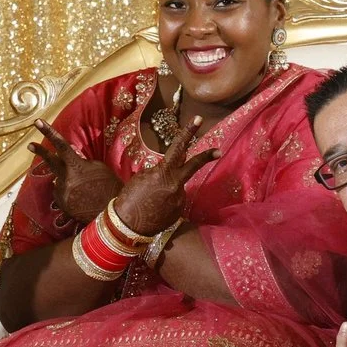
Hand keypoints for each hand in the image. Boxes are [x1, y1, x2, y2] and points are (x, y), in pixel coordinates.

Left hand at [29, 121, 122, 224]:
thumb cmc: (109, 186)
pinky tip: (81, 197)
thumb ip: (81, 159)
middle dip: (41, 151)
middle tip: (30, 145)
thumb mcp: (98, 167)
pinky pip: (61, 192)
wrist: (112, 212)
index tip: (37, 122)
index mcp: (76, 166)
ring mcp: (62, 192)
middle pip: (50, 161)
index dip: (48, 132)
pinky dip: (69, 192)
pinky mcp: (61, 204)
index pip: (60, 145)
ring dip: (68, 180)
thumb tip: (70, 151)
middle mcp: (65, 178)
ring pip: (60, 180)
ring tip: (86, 189)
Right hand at [109, 115, 219, 234]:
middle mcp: (176, 185)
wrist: (128, 226)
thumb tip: (165, 169)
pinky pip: (175, 201)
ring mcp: (180, 199)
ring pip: (177, 187)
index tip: (197, 120)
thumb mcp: (140, 178)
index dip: (188, 132)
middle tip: (218, 151)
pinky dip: (166, 202)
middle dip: (206, 156)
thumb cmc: (129, 199)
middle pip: (194, 165)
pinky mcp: (179, 211)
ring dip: (167, 190)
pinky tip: (155, 209)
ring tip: (151, 201)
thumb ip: (156, 171)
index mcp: (164, 173)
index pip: (178, 148)